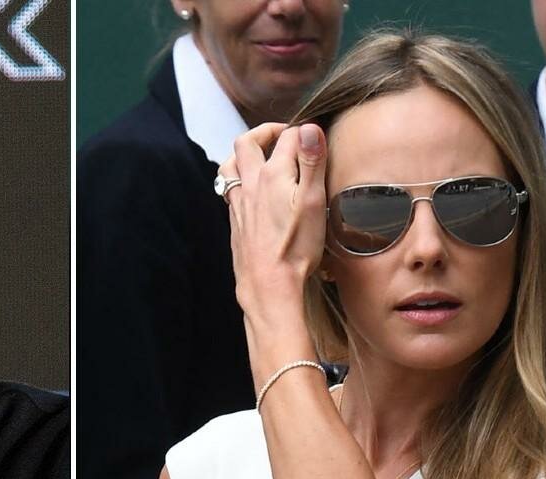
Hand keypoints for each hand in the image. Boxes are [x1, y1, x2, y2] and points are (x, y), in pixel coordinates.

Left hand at [220, 123, 328, 312]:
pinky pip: (229, 189)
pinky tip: (251, 190)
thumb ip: (312, 162)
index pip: (288, 137)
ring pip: (230, 165)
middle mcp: (250, 184)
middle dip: (266, 131)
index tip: (316, 135)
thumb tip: (310, 127)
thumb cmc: (294, 247)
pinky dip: (239, 179)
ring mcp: (239, 203)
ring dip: (243, 153)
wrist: (268, 284)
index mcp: (272, 174)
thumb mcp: (313, 201)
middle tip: (284, 134)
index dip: (304, 131)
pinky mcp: (235, 221)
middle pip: (247, 142)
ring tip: (260, 155)